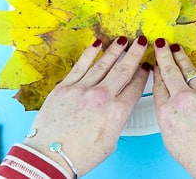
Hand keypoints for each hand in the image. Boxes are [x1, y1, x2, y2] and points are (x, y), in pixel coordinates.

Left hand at [23, 36, 148, 176]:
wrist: (50, 156)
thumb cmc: (79, 155)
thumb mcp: (110, 142)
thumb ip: (117, 120)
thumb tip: (117, 108)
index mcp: (116, 112)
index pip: (135, 87)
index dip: (142, 75)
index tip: (146, 66)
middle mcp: (102, 97)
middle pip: (123, 70)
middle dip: (135, 53)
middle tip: (142, 41)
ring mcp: (82, 89)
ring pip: (103, 64)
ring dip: (115, 50)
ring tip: (124, 40)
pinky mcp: (65, 87)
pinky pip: (80, 66)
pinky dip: (90, 53)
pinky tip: (97, 44)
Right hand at [152, 31, 195, 178]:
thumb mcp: (171, 140)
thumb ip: (168, 117)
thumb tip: (169, 104)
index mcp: (166, 112)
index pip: (158, 85)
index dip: (156, 72)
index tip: (154, 64)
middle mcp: (181, 98)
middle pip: (169, 71)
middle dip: (163, 55)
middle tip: (159, 44)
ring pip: (188, 67)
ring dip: (180, 54)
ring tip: (174, 46)